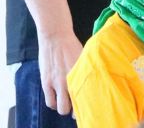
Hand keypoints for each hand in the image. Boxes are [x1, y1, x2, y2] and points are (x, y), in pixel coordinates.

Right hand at [23, 0, 82, 114]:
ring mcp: (57, 83)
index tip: (90, 104)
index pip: (87, 96)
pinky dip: (54, 103)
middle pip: (74, 106)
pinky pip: (50, 102)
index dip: (88, 103)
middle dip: (75, 109)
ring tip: (66, 102)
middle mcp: (70, 81)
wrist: (55, 35)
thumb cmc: (71, 45)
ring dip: (64, 107)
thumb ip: (88, 69)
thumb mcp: (84, 57)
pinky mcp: (46, 82)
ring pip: (61, 107)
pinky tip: (57, 98)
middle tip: (77, 105)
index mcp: (81, 74)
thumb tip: (97, 78)